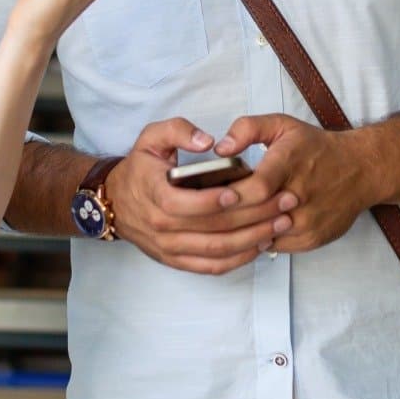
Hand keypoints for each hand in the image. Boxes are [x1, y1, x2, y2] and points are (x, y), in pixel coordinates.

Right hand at [107, 119, 296, 274]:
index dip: (214, 200)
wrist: (115, 203)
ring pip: (216, 251)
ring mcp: (169, 248)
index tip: (241, 191)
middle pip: (212, 228)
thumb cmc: (140, 168)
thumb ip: (178, 131)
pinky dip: (239, 259)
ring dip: (253, 239)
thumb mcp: (151, 138)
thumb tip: (207, 141)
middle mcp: (161, 227)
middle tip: (284, 202)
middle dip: (253, 216)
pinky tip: (261, 245)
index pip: (185, 204)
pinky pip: (211, 267)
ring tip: (281, 223)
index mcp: (154, 194)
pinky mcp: (177, 261)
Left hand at [215, 114, 376, 254]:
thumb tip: (220, 148)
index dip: (231, 196)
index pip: (256, 188)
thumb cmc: (316, 147)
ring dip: (241, 231)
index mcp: (289, 163)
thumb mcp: (282, 125)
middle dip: (227, 217)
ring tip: (225, 223)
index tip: (214, 196)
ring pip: (263, 236)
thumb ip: (247, 129)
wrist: (361, 170)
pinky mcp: (313, 238)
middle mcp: (301, 195)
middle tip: (209, 214)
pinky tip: (251, 228)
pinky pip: (274, 246)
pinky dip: (259, 239)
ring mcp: (308, 221)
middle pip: (255, 216)